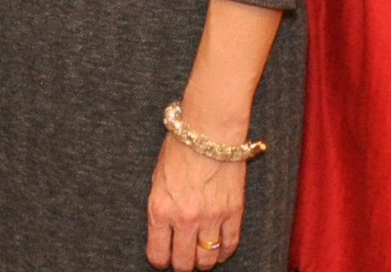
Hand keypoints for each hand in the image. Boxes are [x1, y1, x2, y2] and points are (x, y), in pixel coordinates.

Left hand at [146, 139, 244, 270]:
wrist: (209, 130)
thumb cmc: (180, 148)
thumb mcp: (157, 179)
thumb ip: (161, 207)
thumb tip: (163, 231)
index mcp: (160, 210)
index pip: (158, 254)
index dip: (160, 261)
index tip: (163, 259)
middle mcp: (184, 218)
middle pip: (184, 263)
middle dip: (182, 264)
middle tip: (183, 258)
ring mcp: (211, 218)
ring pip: (208, 259)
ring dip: (204, 261)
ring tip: (202, 255)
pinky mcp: (233, 212)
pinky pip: (229, 244)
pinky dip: (224, 251)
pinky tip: (220, 249)